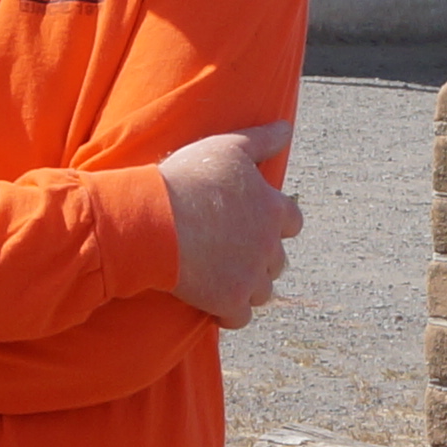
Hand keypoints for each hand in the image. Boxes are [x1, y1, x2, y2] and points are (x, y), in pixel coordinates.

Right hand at [161, 122, 302, 327]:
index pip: (293, 222)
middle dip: (258, 258)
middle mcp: (270, 246)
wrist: (154, 220)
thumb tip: (287, 128)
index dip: (273, 224)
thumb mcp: (228, 147)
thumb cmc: (188, 178)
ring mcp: (252, 277)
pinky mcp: (230, 302)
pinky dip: (228, 313)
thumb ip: (263, 139)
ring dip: (245, 286)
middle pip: (277, 261)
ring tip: (215, 275)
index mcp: (274, 209)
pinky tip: (209, 303)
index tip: (250, 223)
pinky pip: (240, 317)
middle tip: (226, 251)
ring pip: (261, 291)